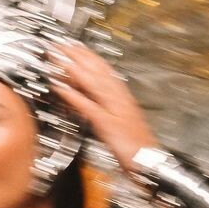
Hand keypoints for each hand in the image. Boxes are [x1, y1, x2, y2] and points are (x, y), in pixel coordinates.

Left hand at [50, 41, 156, 175]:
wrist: (151, 163)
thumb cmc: (135, 147)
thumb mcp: (119, 121)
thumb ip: (105, 107)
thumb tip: (89, 96)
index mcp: (123, 97)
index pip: (104, 70)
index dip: (89, 56)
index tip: (74, 45)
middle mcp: (120, 99)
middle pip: (97, 72)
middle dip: (78, 56)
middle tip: (60, 44)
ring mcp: (115, 110)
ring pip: (93, 84)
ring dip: (73, 69)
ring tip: (57, 57)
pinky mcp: (109, 125)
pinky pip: (88, 106)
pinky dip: (73, 95)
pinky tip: (60, 87)